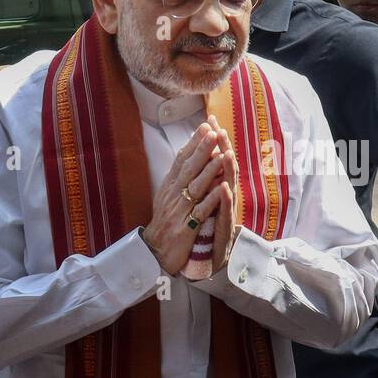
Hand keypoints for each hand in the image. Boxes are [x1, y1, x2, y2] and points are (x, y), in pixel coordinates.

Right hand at [140, 122, 230, 275]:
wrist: (155, 251)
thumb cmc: (166, 221)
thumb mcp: (168, 195)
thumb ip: (178, 176)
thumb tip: (189, 154)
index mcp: (170, 185)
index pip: (182, 159)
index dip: (193, 142)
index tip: (206, 126)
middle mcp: (174, 194)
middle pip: (188, 168)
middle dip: (201, 149)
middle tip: (213, 131)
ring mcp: (180, 210)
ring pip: (196, 186)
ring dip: (209, 169)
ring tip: (221, 154)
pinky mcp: (186, 227)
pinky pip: (201, 210)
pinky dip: (212, 198)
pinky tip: (222, 188)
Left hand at [206, 116, 238, 275]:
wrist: (209, 264)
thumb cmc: (206, 232)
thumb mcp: (204, 204)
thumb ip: (207, 182)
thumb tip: (206, 159)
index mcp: (218, 191)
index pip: (217, 161)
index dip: (215, 142)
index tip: (211, 120)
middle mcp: (226, 199)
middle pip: (226, 170)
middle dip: (223, 149)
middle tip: (220, 129)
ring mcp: (226, 214)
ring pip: (229, 188)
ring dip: (228, 170)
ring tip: (226, 153)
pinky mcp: (224, 231)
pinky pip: (224, 213)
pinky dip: (224, 200)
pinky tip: (223, 188)